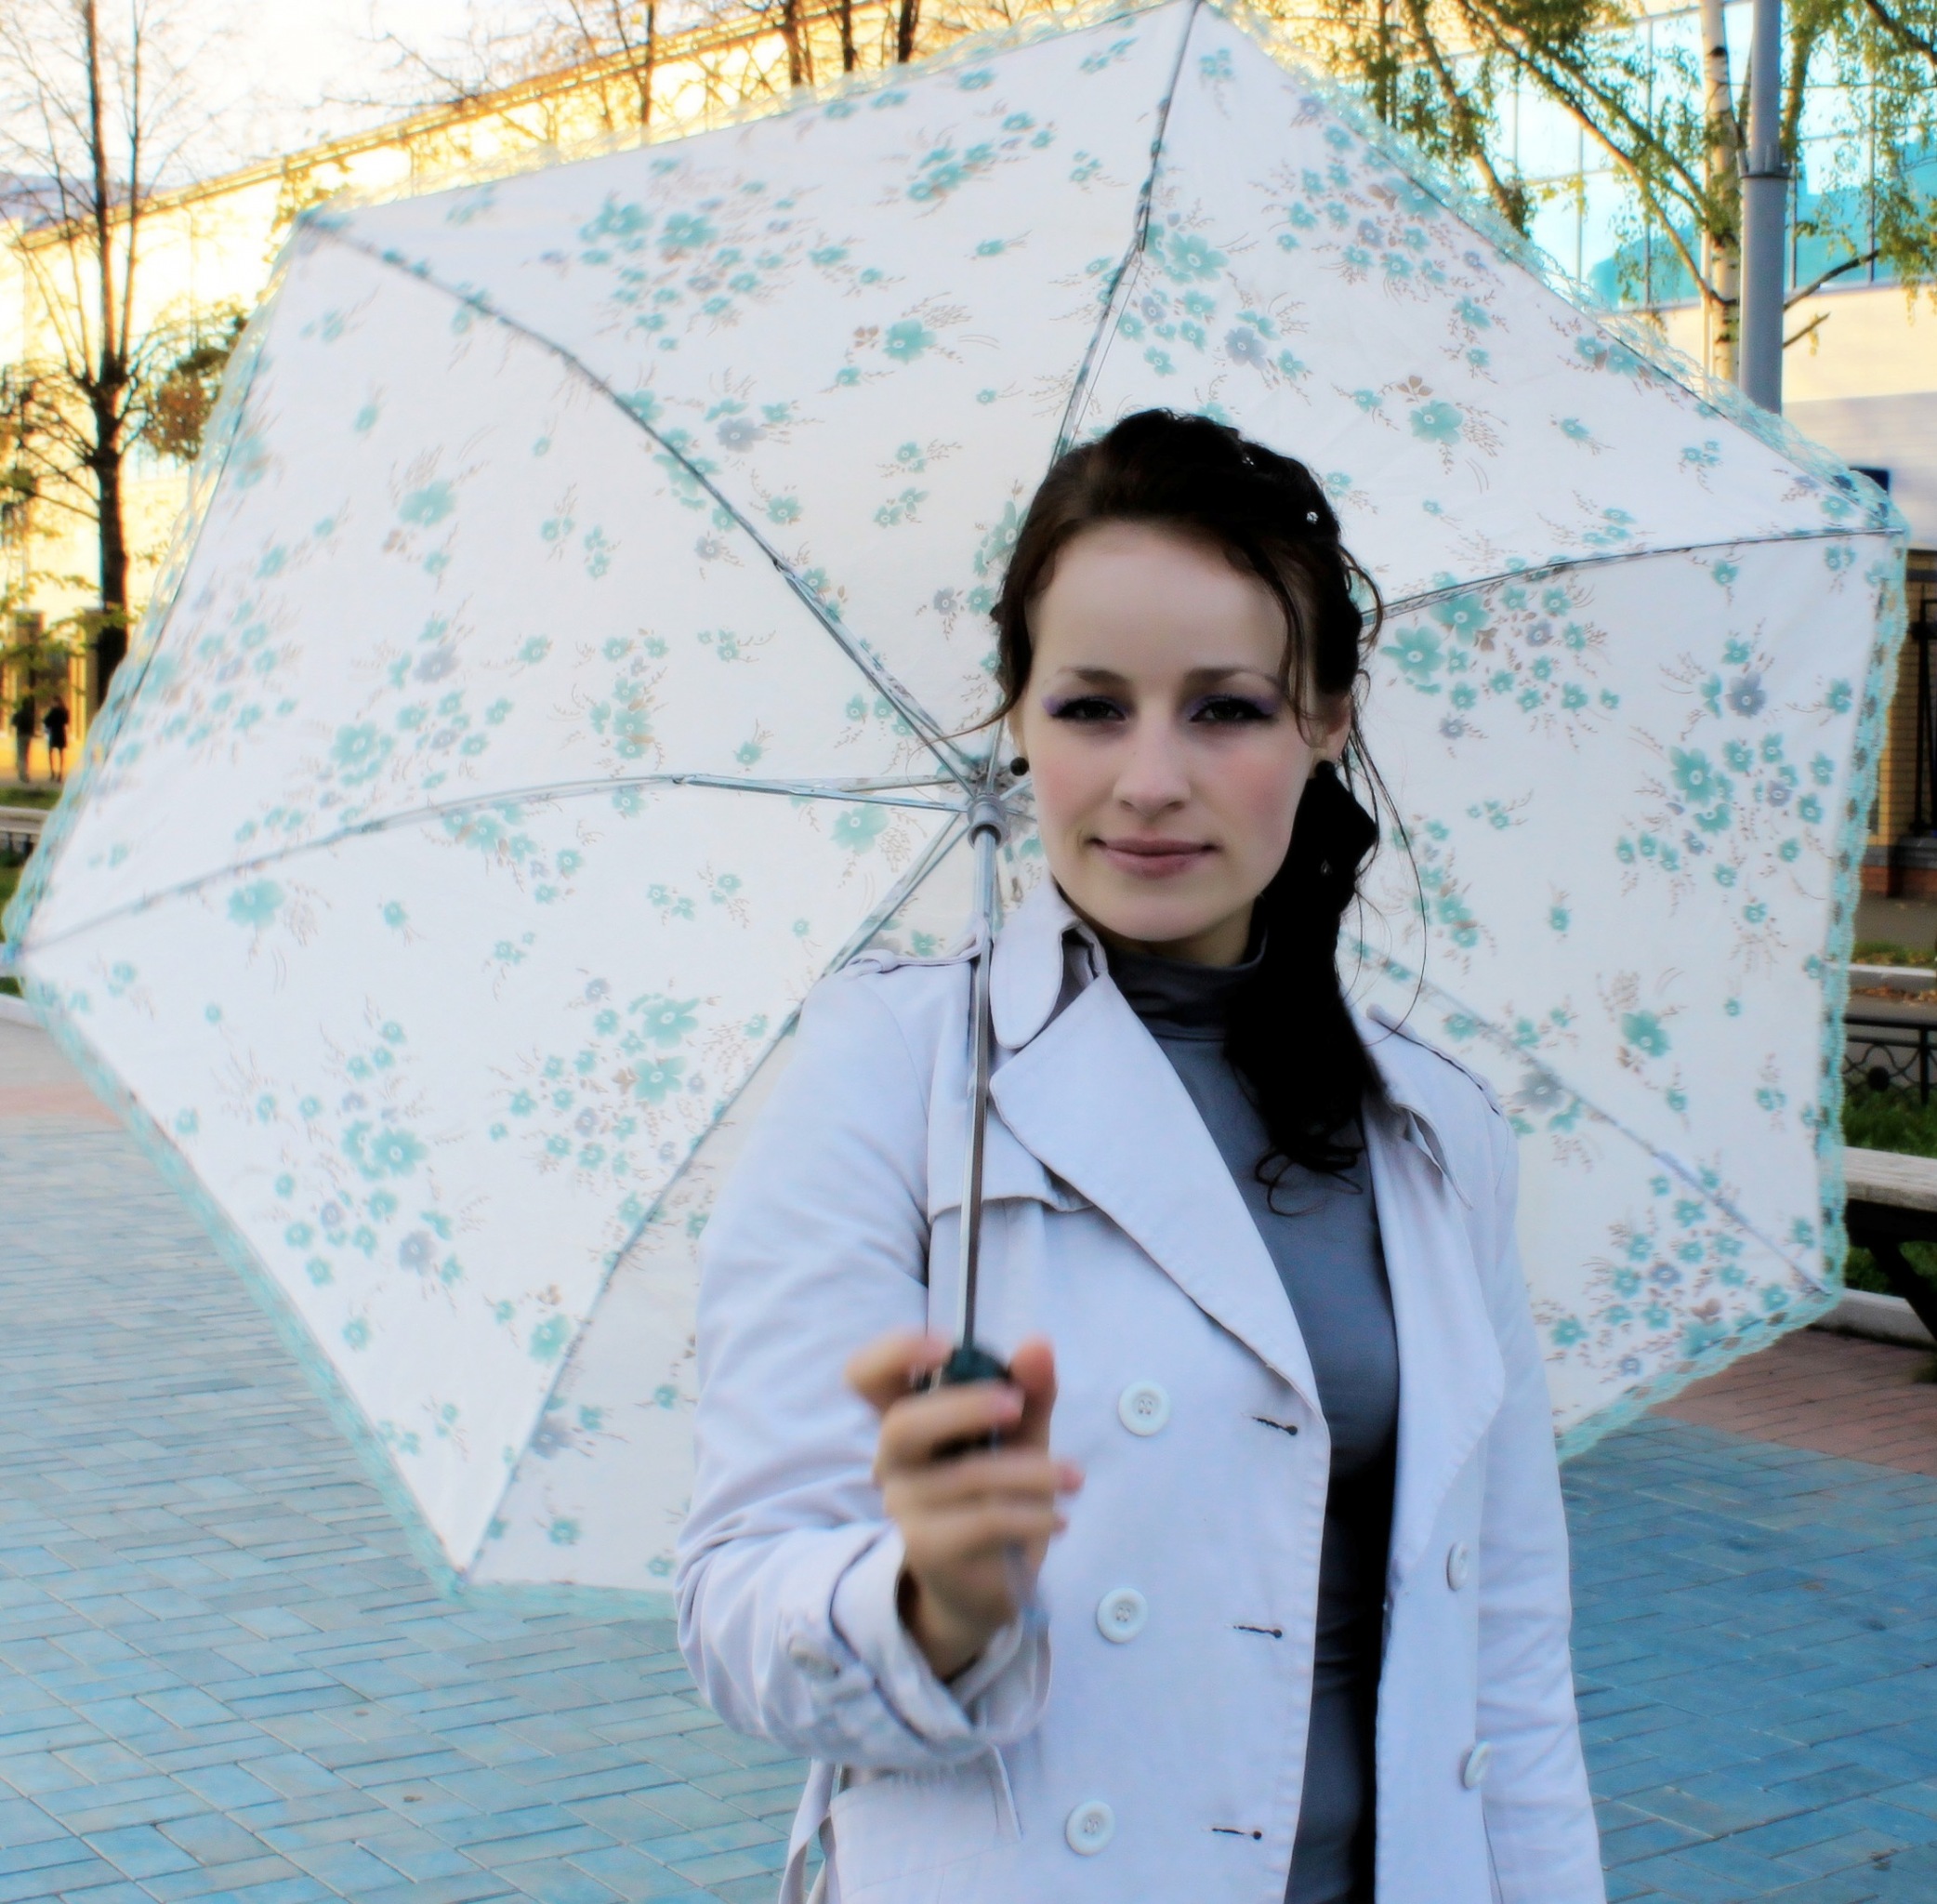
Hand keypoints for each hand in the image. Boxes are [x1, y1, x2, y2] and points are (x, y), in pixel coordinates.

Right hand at [846, 1332, 1078, 1681]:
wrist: (990, 1582)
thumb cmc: (998, 1491)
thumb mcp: (1022, 1434)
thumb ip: (1030, 1390)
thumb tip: (1038, 1344)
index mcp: (909, 1414)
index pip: (866, 1376)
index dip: (894, 1352)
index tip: (945, 1345)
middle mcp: (894, 1458)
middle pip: (902, 1424)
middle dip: (966, 1407)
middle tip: (1017, 1407)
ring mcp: (905, 1505)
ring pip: (967, 1476)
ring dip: (1032, 1473)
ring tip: (1074, 1478)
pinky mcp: (927, 1548)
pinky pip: (985, 1520)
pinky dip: (1033, 1514)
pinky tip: (1059, 1518)